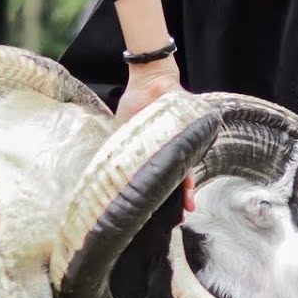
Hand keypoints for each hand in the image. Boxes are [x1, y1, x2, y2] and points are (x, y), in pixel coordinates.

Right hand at [115, 58, 193, 213]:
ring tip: (187, 204)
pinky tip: (190, 178)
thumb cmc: (136, 103)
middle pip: (177, 177)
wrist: (148, 79)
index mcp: (156, 152)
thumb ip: (121, 150)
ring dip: (186, 186)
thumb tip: (105, 173)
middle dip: (178, 198)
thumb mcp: (124, 131)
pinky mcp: (192, 126)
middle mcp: (172, 149)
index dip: (160, 195)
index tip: (158, 214)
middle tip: (180, 217)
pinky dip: (189, 161)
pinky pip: (192, 147)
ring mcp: (183, 139)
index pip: (159, 177)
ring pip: (186, 167)